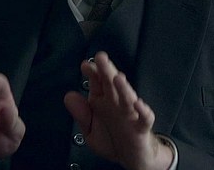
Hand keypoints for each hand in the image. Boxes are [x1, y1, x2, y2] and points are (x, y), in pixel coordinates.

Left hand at [64, 51, 172, 169]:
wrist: (131, 157)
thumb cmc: (111, 139)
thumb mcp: (90, 130)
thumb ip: (81, 114)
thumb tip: (68, 96)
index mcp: (103, 102)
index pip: (98, 83)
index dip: (92, 73)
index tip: (85, 65)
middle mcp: (117, 104)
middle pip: (112, 85)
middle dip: (107, 71)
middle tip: (101, 57)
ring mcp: (131, 114)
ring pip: (128, 98)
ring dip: (123, 88)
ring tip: (118, 77)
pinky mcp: (142, 127)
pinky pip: (144, 118)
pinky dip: (143, 111)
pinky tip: (138, 104)